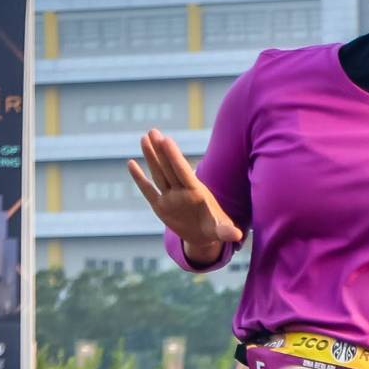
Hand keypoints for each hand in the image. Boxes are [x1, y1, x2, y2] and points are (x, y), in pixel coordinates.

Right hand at [127, 129, 241, 266]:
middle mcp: (182, 191)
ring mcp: (170, 197)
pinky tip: (131, 163)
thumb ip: (226, 231)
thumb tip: (236, 235)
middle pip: (169, 168)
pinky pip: (148, 190)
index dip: (174, 156)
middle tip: (153, 131)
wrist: (205, 237)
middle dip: (161, 150)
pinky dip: (139, 178)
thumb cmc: (216, 229)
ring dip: (151, 156)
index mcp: (196, 193)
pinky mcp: (160, 206)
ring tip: (145, 138)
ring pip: (158, 174)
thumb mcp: (221, 231)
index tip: (166, 140)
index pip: (183, 171)